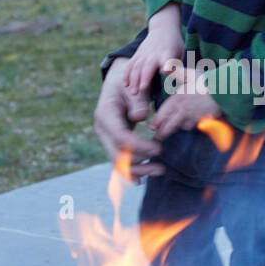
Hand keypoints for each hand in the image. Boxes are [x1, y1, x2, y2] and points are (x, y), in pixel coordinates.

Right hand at [93, 57, 164, 180]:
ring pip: (118, 162)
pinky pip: (118, 160)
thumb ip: (138, 101)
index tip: (159, 148)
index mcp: (105, 115)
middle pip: (118, 155)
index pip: (121, 138)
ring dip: (138, 171)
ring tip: (159, 171)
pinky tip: (140, 181)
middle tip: (161, 167)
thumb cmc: (128, 84)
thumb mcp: (133, 87)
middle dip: (140, 164)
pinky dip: (129, 171)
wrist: (117, 84)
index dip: (141, 146)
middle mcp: (102, 130)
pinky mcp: (112, 143)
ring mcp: (106, 138)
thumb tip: (140, 118)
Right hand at [124, 3, 183, 95]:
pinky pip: (130, 65)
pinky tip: (125, 84)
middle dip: (144, 77)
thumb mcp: (180, 53)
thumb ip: (177, 66)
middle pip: (148, 66)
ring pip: (137, 67)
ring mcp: (144, 54)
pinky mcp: (137, 54)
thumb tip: (176, 79)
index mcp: (167, 53)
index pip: (167, 60)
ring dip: (134, 80)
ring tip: (133, 93)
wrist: (163, 28)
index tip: (165, 71)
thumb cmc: (175, 44)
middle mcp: (154, 53)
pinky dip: (127, 74)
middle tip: (142, 90)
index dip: (166, 65)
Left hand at [149, 67, 219, 140]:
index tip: (152, 127)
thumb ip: (176, 72)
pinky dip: (188, 126)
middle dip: (162, 132)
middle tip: (157, 137)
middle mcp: (183, 110)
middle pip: (169, 125)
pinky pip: (192, 126)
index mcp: (177, 98)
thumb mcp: (190, 74)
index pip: (163, 113)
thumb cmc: (207, 81)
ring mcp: (193, 117)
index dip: (157, 121)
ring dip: (175, 129)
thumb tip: (164, 69)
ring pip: (180, 126)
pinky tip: (187, 125)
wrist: (224, 92)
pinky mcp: (202, 121)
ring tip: (169, 133)